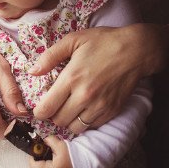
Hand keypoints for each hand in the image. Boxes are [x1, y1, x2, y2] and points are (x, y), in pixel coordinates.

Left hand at [29, 136, 73, 167]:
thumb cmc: (75, 157)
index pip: (32, 164)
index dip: (34, 154)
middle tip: (46, 152)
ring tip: (52, 158)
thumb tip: (42, 140)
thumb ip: (48, 141)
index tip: (39, 148)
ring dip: (43, 165)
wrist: (88, 166)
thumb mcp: (60, 145)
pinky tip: (55, 164)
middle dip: (39, 159)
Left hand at [30, 24, 166, 133]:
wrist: (136, 50)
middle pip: (59, 121)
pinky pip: (92, 126)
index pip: (47, 108)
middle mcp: (84, 96)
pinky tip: (83, 109)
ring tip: (68, 109)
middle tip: (54, 106)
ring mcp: (100, 105)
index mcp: (71, 78)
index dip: (38, 112)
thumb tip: (32, 71)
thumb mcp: (73, 40)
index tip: (38, 108)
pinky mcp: (112, 111)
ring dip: (68, 121)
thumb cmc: (103, 42)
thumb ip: (49, 56)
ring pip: (75, 127)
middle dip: (53, 116)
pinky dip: (85, 121)